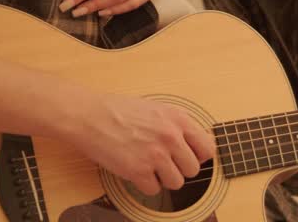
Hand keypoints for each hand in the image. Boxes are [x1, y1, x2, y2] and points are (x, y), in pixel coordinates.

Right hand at [68, 90, 215, 195]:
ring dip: (163, 179)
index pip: (207, 149)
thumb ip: (177, 125)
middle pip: (193, 170)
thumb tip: (193, 145)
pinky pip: (154, 190)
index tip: (188, 157)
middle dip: (179, 169)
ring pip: (176, 183)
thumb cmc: (119, 110)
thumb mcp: (156, 108)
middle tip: (163, 162)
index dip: (197, 156)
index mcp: (178, 119)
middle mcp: (171, 137)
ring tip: (149, 166)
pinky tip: (135, 170)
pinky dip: (145, 185)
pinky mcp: (138, 171)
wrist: (90, 116)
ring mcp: (155, 155)